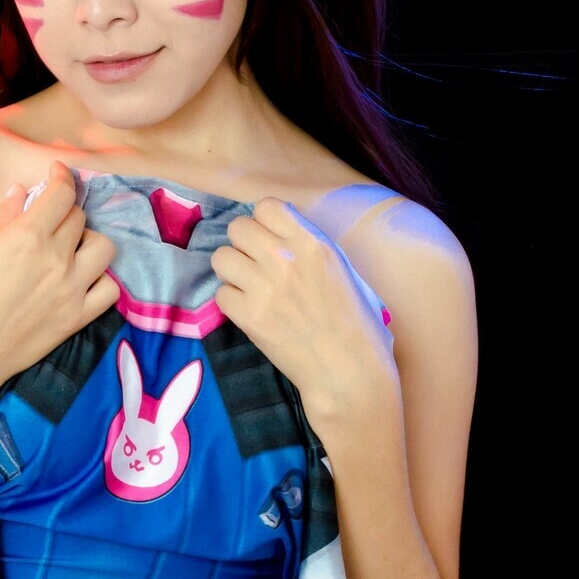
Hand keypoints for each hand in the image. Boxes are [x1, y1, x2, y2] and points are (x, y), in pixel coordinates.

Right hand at [0, 160, 118, 399]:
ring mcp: (71, 290)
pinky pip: (110, 289)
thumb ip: (0, 217)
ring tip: (69, 249)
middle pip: (79, 218)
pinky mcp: (77, 318)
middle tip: (49, 220)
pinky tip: (82, 279)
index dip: (61, 178)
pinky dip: (101, 279)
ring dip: (88, 240)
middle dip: (65, 212)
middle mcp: (56, 259)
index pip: (61, 194)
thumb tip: (21, 191)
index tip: (57, 174)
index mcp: (26, 236)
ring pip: (104, 247)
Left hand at [209, 196, 396, 435]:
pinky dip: (231, 304)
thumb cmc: (358, 325)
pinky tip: (250, 313)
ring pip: (221, 258)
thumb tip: (282, 237)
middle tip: (255, 267)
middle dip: (243, 246)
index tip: (268, 240)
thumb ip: (311, 248)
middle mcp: (285, 258)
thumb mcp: (343, 270)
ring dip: (232, 273)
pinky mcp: (249, 316)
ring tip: (249, 289)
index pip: (266, 206)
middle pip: (237, 228)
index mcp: (314, 242)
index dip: (263, 223)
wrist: (349, 371)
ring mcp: (264, 286)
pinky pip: (220, 295)